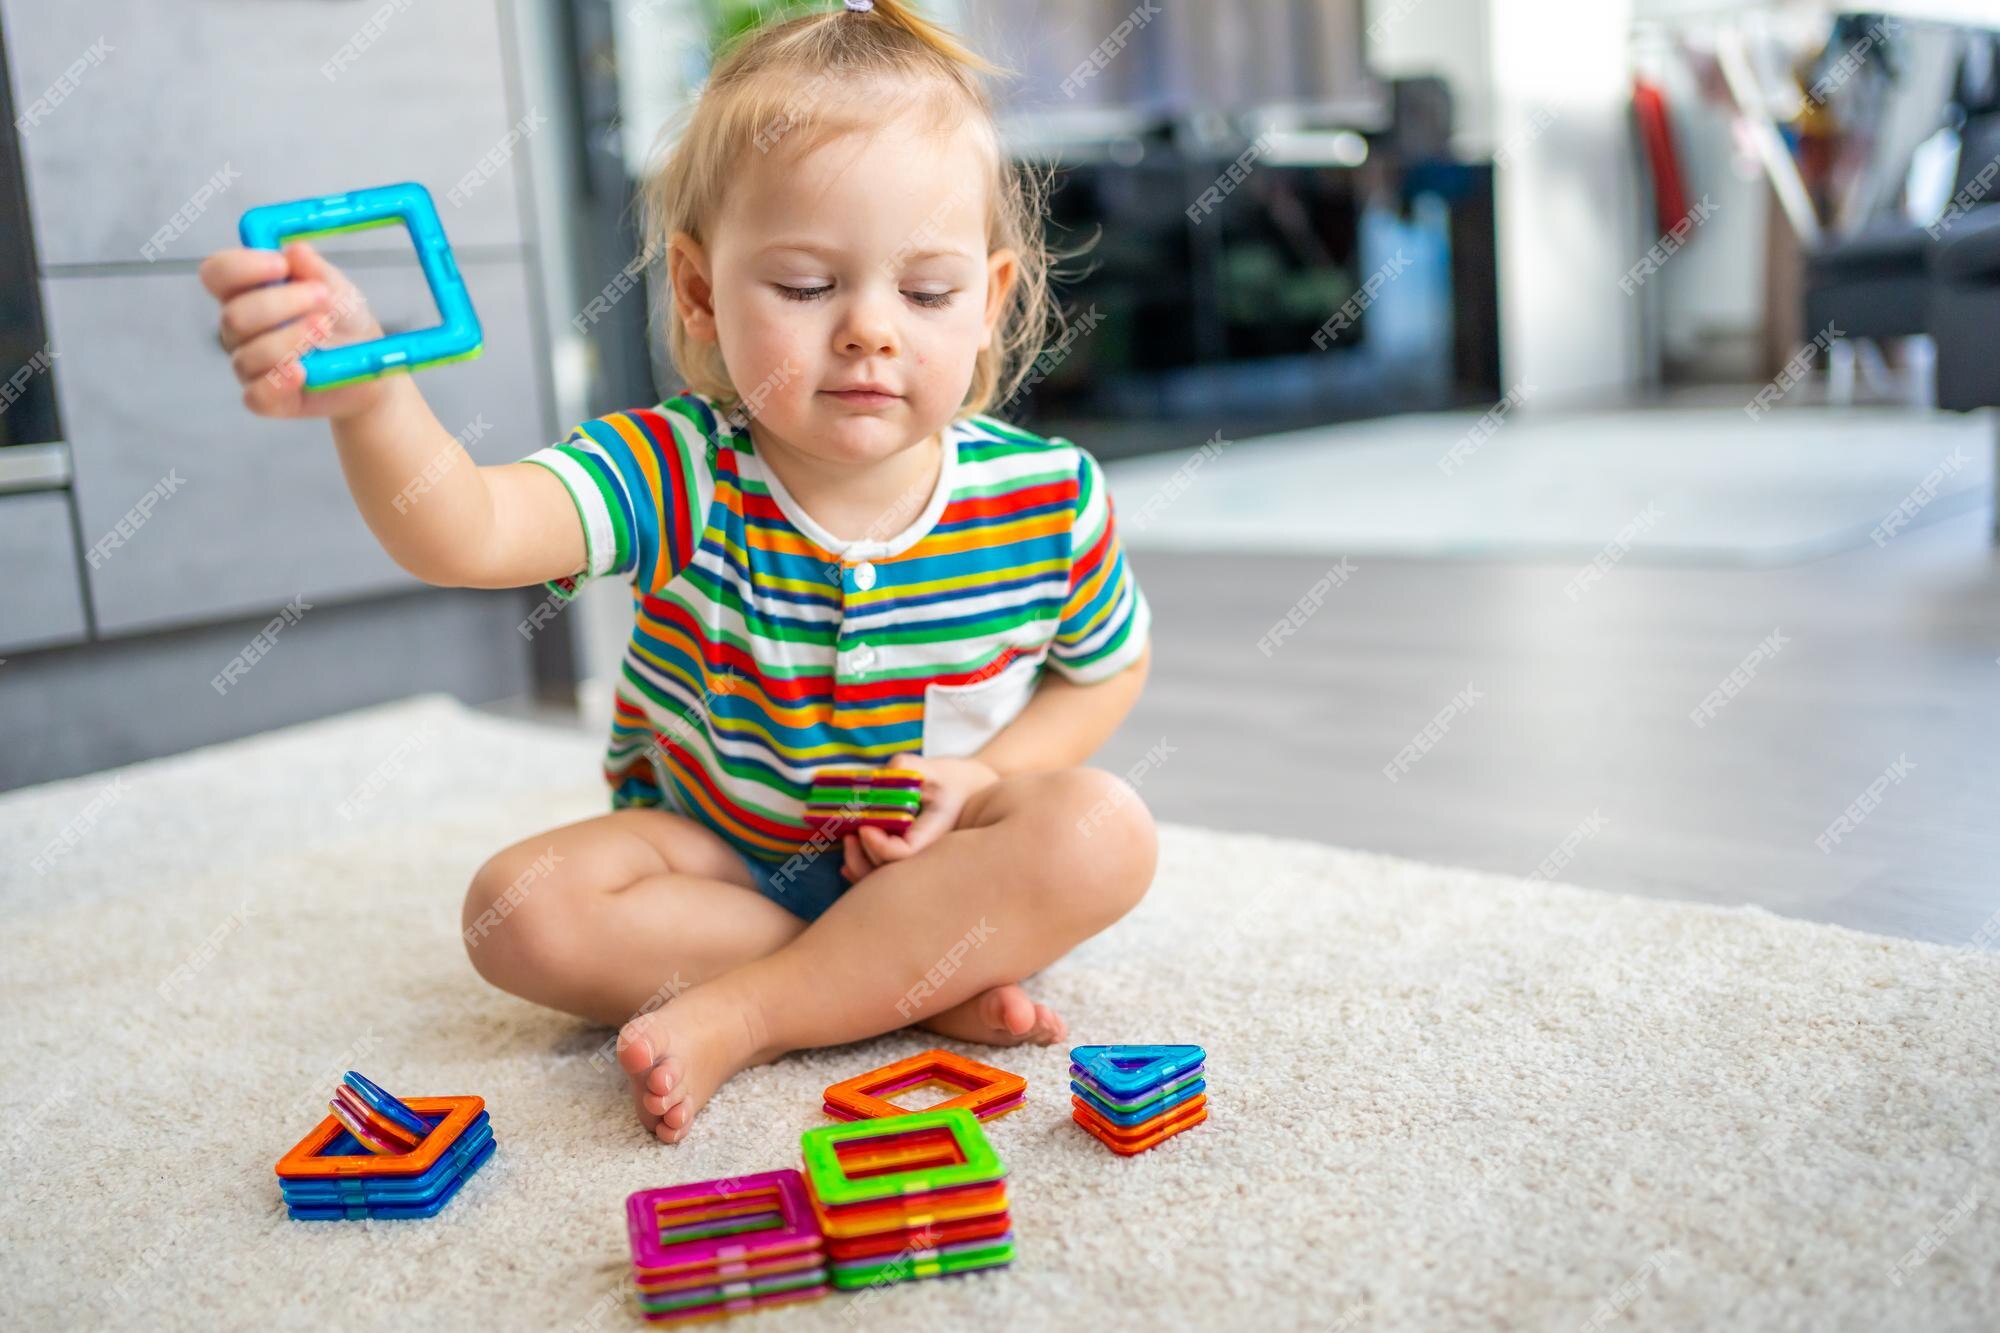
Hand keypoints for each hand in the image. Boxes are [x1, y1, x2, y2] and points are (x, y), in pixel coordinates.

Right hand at [200, 240, 386, 421]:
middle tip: (322, 296)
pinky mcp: (266, 399)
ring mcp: (249, 365)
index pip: (217, 274)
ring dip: (291, 339)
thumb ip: (316, 271)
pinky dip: (279, 383)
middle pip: (234, 315)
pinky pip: (257, 395)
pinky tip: (303, 373)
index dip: (240, 266)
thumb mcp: (338, 289)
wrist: (371, 368)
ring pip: (249, 354)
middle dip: (280, 303)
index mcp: (247, 292)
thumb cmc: (345, 322)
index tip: (280, 264)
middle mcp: (239, 329)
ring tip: (326, 329)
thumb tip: (296, 251)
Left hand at [839, 753, 1000, 884]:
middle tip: (850, 834)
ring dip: (860, 865)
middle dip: (863, 857)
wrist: (970, 795)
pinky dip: (863, 871)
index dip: (879, 844)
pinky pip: (882, 877)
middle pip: (889, 874)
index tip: (864, 826)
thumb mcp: (935, 769)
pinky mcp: (906, 862)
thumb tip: (883, 773)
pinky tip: (847, 865)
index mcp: (934, 836)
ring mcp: (916, 863)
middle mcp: (925, 857)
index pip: (903, 853)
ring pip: (883, 881)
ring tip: (848, 840)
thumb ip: (909, 767)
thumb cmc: (953, 782)